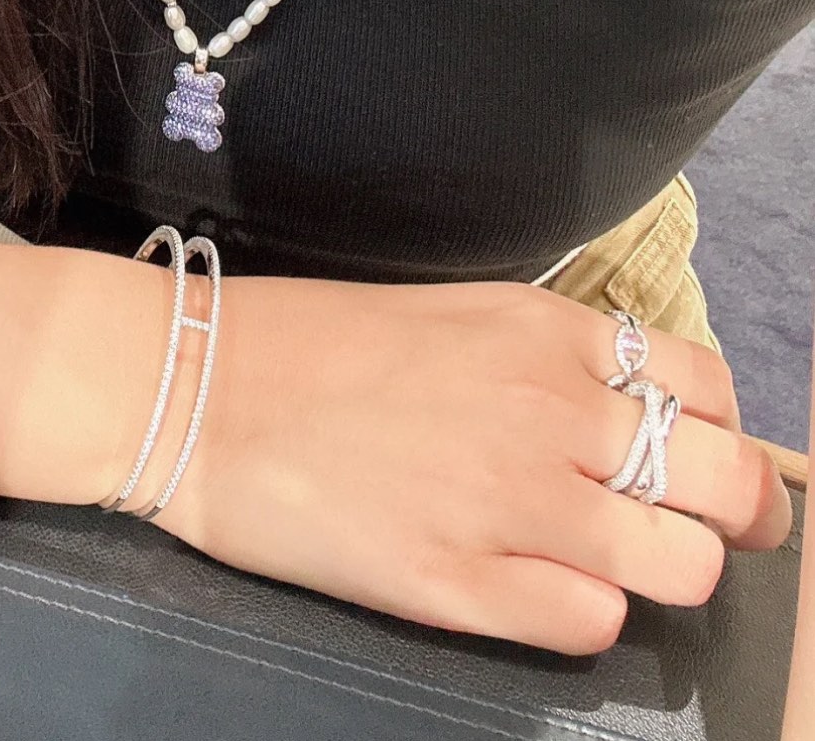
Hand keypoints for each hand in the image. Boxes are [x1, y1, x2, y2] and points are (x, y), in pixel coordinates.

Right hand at [154, 277, 791, 654]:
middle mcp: (551, 410)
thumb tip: (628, 411)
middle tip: (695, 527)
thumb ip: (549, 357)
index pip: (708, 385)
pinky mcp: (460, 583)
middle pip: (726, 480)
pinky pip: (591, 623)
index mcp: (546, 331)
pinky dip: (582, 612)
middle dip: (736, 512)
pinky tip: (532, 586)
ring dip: (661, 568)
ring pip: (680, 564)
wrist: (201, 386)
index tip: (694, 452)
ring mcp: (512, 500)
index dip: (718, 430)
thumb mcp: (455, 314)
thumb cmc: (316, 343)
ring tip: (602, 559)